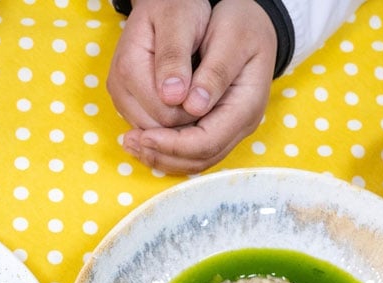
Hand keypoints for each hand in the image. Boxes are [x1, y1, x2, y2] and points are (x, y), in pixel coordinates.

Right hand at [107, 0, 211, 131]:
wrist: (162, 3)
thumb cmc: (176, 7)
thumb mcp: (180, 21)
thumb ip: (175, 58)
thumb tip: (173, 96)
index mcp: (129, 69)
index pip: (165, 115)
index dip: (193, 113)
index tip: (211, 95)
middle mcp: (119, 89)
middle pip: (158, 129)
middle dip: (186, 121)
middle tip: (209, 98)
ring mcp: (120, 98)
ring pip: (154, 133)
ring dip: (179, 124)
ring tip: (199, 98)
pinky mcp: (126, 104)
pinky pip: (151, 128)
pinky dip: (171, 123)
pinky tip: (188, 103)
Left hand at [118, 0, 277, 173]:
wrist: (251, 23)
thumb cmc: (242, 23)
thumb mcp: (231, 36)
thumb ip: (214, 72)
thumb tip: (192, 106)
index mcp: (246, 105)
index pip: (206, 142)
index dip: (173, 144)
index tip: (144, 135)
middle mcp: (239, 124)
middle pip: (200, 158)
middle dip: (163, 154)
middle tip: (130, 142)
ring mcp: (228, 128)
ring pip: (194, 160)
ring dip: (162, 156)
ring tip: (132, 143)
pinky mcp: (215, 125)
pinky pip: (191, 150)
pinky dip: (167, 149)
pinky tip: (144, 136)